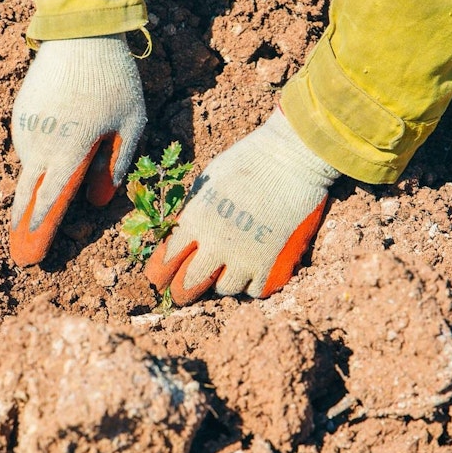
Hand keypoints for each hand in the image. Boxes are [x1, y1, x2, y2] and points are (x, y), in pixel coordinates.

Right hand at [10, 34, 145, 265]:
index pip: (51, 197)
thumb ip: (116, 164)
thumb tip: (100, 199)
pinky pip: (24, 146)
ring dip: (29, 188)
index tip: (31, 246)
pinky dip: (32, 161)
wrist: (80, 32)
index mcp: (69, 148)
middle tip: (17, 246)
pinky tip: (44, 162)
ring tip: (32, 208)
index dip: (40, 225)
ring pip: (26, 167)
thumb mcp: (130, 123)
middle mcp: (40, 142)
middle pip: (25, 190)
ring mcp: (25, 126)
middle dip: (20, 220)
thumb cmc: (113, 79)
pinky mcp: (20, 112)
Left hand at [145, 109, 339, 303]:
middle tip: (184, 293)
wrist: (290, 159)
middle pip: (189, 285)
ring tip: (228, 270)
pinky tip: (254, 270)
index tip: (162, 278)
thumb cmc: (246, 162)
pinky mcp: (273, 265)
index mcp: (194, 222)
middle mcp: (215, 244)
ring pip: (224, 289)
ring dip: (223, 282)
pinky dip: (253, 283)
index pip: (166, 261)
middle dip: (183, 291)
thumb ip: (192, 215)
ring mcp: (245, 258)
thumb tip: (183, 239)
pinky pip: (256, 290)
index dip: (161, 273)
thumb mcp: (206, 185)